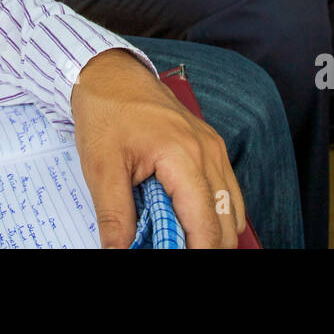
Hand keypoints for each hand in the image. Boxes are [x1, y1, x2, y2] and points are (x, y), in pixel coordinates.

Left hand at [70, 49, 243, 248]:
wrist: (111, 74)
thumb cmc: (106, 114)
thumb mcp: (100, 168)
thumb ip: (115, 216)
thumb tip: (118, 252)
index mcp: (182, 156)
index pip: (206, 225)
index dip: (196, 253)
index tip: (175, 260)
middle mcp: (208, 153)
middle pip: (227, 224)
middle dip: (206, 247)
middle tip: (172, 248)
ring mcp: (214, 148)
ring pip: (233, 210)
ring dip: (213, 233)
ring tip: (178, 239)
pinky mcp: (211, 147)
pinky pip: (228, 191)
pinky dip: (215, 213)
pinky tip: (186, 219)